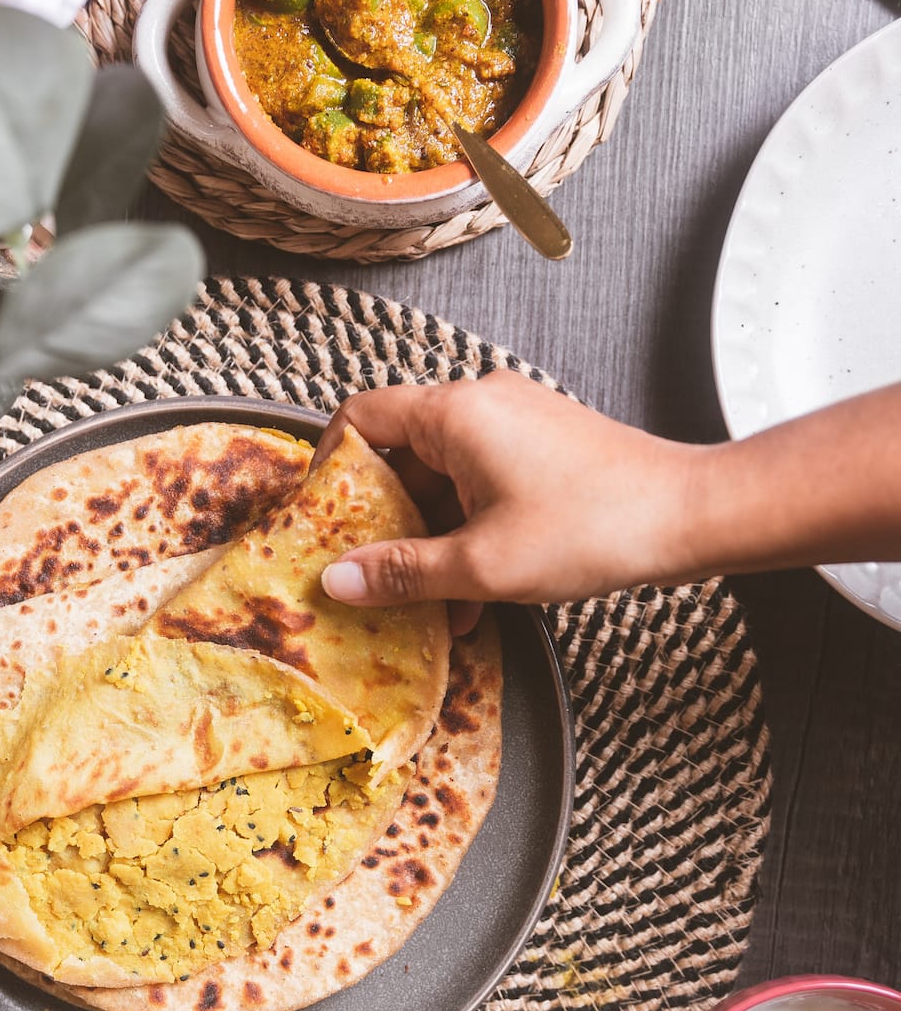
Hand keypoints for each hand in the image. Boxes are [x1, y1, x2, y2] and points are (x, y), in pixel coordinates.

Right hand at [316, 374, 701, 626]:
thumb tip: (337, 581)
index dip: (330, 466)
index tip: (320, 518)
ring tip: (434, 606)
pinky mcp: (541, 448)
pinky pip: (481, 485)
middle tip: (373, 578)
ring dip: (433, 541)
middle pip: (401, 456)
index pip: (361, 416)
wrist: (690, 517)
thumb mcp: (484, 565)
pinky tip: (476, 594)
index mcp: (456, 413)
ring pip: (444, 480)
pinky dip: (470, 532)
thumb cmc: (595, 527)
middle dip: (387, 524)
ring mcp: (515, 424)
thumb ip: (402, 573)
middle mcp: (481, 404)